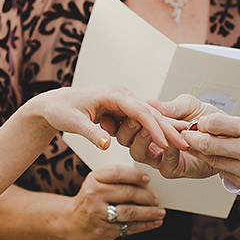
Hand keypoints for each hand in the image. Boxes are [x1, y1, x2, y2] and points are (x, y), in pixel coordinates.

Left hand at [31, 86, 186, 152]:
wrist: (54, 105)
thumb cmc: (61, 109)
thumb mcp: (73, 123)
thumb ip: (91, 133)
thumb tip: (106, 145)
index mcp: (112, 94)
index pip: (140, 111)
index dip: (154, 128)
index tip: (165, 144)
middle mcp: (122, 96)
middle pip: (151, 113)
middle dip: (169, 129)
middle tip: (185, 144)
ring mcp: (123, 102)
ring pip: (150, 117)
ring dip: (165, 131)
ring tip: (183, 144)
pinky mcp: (122, 110)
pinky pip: (142, 121)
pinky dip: (154, 131)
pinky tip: (167, 141)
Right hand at [64, 165, 165, 239]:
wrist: (70, 222)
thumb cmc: (89, 199)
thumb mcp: (95, 182)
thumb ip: (114, 178)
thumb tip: (143, 179)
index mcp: (93, 180)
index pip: (117, 173)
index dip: (135, 175)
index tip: (147, 179)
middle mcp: (94, 196)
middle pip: (127, 193)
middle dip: (146, 196)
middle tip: (156, 199)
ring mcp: (98, 215)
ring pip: (130, 212)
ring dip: (149, 213)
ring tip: (160, 212)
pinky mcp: (104, 230)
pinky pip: (129, 227)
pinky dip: (145, 225)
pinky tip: (154, 222)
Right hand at [116, 94, 222, 178]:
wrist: (227, 134)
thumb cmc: (208, 120)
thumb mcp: (188, 105)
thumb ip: (170, 107)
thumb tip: (149, 102)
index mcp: (151, 126)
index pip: (130, 122)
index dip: (128, 115)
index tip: (130, 107)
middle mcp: (152, 143)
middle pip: (126, 140)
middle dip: (128, 128)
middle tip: (136, 118)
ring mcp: (160, 157)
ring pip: (138, 154)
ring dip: (143, 139)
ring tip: (151, 129)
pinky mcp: (173, 169)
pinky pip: (164, 163)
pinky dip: (168, 150)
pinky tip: (174, 141)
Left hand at [182, 114, 239, 202]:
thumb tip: (219, 126)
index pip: (215, 123)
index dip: (203, 122)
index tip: (201, 123)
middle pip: (207, 144)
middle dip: (193, 139)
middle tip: (188, 136)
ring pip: (213, 161)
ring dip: (204, 154)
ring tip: (203, 149)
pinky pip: (225, 175)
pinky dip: (221, 167)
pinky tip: (223, 162)